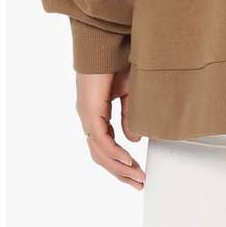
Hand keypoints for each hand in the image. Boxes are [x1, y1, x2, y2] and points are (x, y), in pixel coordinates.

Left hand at [75, 68, 144, 189]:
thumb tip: (133, 139)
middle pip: (101, 155)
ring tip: (136, 177)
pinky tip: (127, 162)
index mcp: (97, 114)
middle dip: (121, 173)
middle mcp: (89, 118)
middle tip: (138, 184)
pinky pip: (101, 140)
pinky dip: (114, 154)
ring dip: (119, 168)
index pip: (107, 147)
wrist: (108, 43)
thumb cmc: (118, 61)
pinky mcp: (89, 111)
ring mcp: (87, 116)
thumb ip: (130, 116)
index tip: (138, 172)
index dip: (122, 163)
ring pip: (100, 152)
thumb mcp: (131, 93)